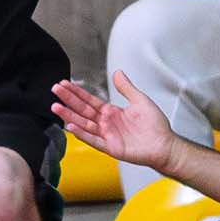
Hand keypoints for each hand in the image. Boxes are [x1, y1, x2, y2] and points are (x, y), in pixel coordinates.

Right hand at [52, 71, 178, 174]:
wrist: (164, 144)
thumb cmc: (155, 126)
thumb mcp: (140, 100)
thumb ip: (126, 88)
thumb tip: (117, 73)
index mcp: (112, 112)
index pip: (90, 100)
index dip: (77, 92)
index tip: (65, 84)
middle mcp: (106, 124)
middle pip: (83, 110)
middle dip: (68, 100)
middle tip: (55, 90)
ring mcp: (107, 136)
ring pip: (84, 124)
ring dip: (69, 116)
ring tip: (55, 106)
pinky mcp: (111, 147)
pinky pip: (93, 140)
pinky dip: (82, 134)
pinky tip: (70, 127)